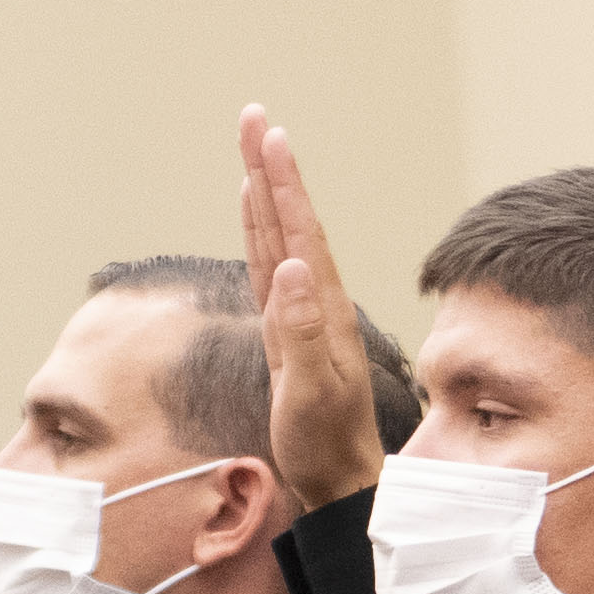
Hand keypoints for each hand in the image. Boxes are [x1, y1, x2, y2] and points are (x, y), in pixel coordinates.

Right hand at [241, 107, 393, 509]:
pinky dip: (259, 234)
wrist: (340, 477)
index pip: (300, 231)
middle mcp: (315, 300)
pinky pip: (268, 267)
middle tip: (254, 117)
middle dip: (270, 167)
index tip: (269, 134)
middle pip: (288, 220)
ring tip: (253, 146)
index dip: (283, 182)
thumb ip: (303, 331)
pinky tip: (255, 214)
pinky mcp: (286, 329)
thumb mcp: (314, 390)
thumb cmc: (327, 441)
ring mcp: (300, 312)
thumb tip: (294, 269)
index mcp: (323, 307)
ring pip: (277, 237)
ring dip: (265, 191)